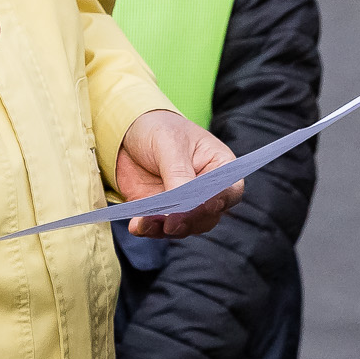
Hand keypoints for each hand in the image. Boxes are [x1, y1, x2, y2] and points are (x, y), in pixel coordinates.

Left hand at [114, 109, 240, 237]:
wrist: (129, 133)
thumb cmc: (159, 129)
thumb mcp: (169, 143)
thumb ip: (178, 172)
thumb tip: (184, 204)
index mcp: (219, 167)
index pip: (231, 190)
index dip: (221, 201)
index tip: (206, 206)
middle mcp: (206, 192)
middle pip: (208, 216)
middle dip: (189, 220)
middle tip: (171, 222)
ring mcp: (184, 205)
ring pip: (184, 227)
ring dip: (166, 228)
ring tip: (146, 222)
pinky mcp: (161, 213)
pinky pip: (158, 228)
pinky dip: (148, 229)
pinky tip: (136, 225)